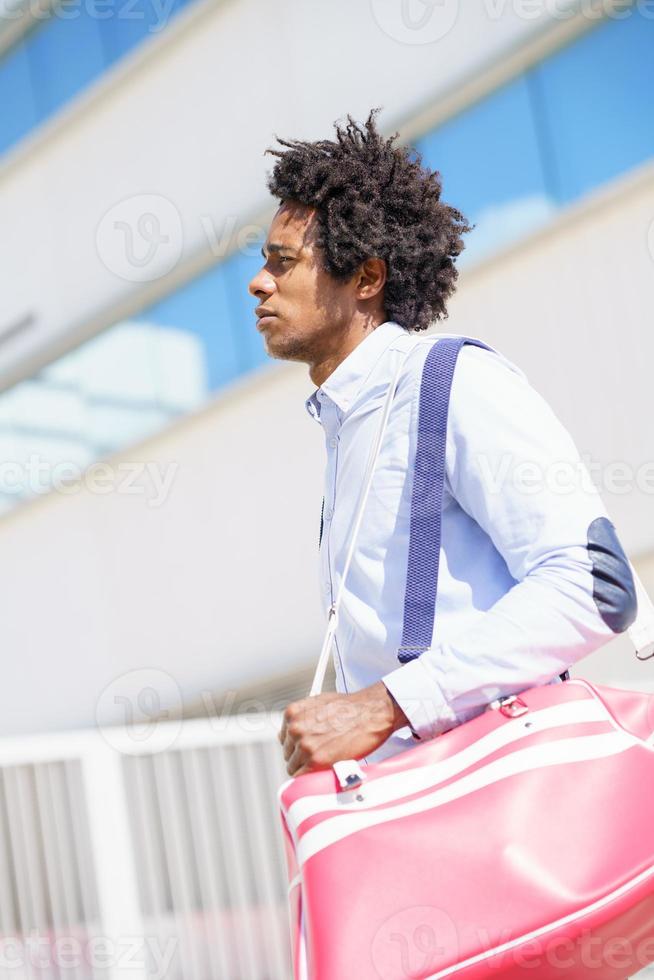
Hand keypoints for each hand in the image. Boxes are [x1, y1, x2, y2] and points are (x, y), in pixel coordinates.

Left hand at [278, 680, 408, 776]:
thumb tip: (291, 733)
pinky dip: (311, 779)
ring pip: (294, 769)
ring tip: (324, 765)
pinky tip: (323, 773)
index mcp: (292, 714)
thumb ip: (302, 718)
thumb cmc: (350, 708)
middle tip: (320, 757)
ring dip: (308, 769)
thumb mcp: (319, 704)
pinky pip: (302, 779)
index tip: (306, 750)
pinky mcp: (316, 761)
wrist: (371, 713)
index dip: (297, 746)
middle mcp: (295, 729)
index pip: (284, 740)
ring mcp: (304, 745)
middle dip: (302, 757)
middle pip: (288, 755)